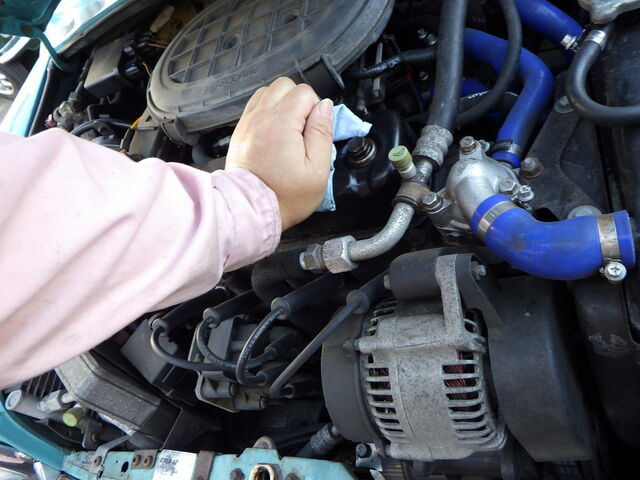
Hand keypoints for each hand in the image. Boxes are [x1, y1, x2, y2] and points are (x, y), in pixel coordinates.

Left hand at [225, 77, 333, 230]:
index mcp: (282, 123)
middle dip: (299, 101)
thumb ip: (322, 133)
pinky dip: (267, 111)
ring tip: (289, 129)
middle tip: (303, 128)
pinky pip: (255, 106)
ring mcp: (248, 123)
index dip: (315, 109)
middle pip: (285, 85)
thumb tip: (325, 107)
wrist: (252, 210)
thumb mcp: (317, 169)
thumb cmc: (285, 196)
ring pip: (268, 92)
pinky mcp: (241, 131)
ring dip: (282, 104)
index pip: (305, 92)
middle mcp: (261, 117)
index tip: (313, 132)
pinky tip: (275, 132)